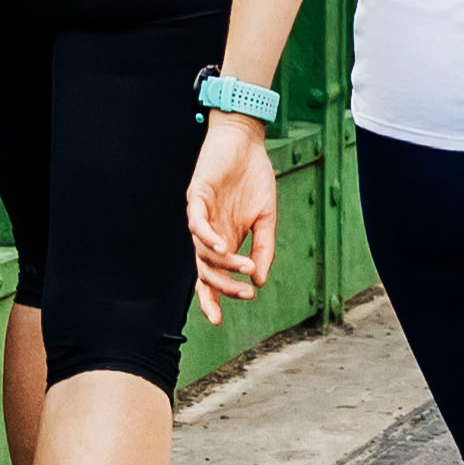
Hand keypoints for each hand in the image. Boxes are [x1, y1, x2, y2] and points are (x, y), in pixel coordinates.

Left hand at [185, 113, 277, 321]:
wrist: (246, 142)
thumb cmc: (254, 178)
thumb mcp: (266, 219)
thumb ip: (264, 249)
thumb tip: (259, 280)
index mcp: (225, 241)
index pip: (212, 277)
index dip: (212, 300)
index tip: (219, 322)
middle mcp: (209, 233)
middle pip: (205, 272)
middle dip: (223, 288)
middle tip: (245, 294)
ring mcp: (201, 216)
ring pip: (201, 251)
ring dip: (223, 263)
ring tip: (244, 266)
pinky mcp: (196, 197)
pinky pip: (197, 224)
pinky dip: (208, 238)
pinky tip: (224, 247)